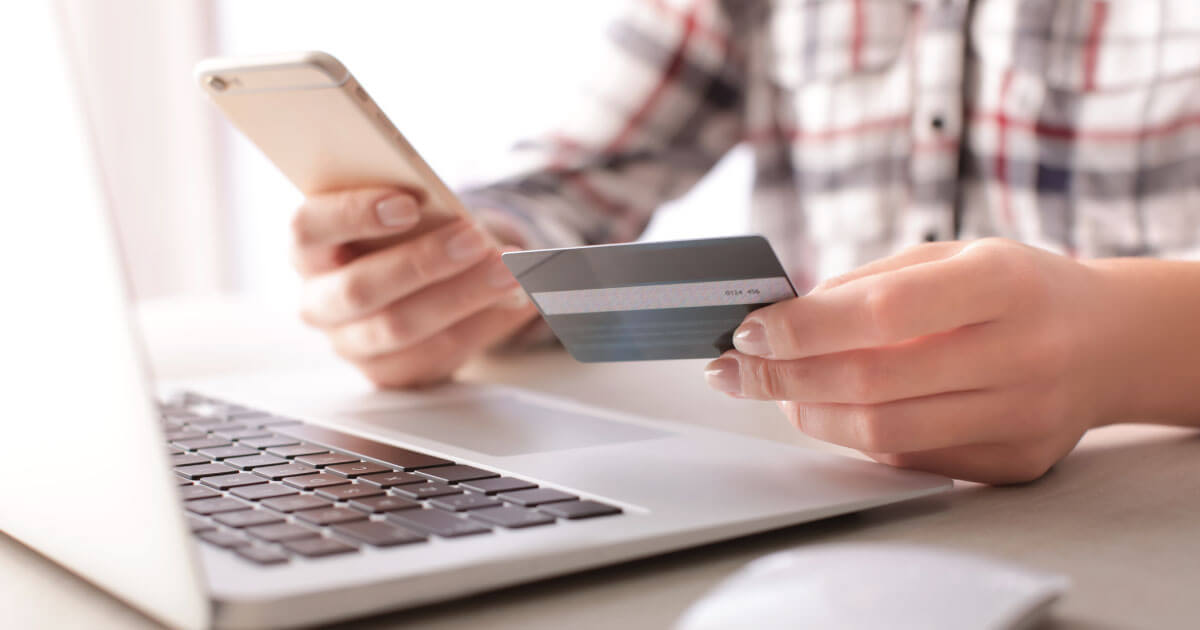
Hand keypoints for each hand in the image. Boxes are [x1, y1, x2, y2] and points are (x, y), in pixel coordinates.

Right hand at [291, 188, 537, 387]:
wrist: (413, 287)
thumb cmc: (403, 237)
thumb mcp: (405, 215)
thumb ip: (425, 208)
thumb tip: (472, 217)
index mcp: (308, 247)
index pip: (309, 227)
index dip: (353, 214)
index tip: (408, 204)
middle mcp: (318, 300)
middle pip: (360, 288)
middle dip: (423, 262)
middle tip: (476, 239)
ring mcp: (349, 343)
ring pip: (400, 326)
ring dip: (462, 296)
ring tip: (509, 271)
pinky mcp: (387, 372)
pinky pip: (433, 354)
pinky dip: (481, 324)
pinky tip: (515, 301)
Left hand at [704, 238, 1116, 483]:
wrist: (1110, 341)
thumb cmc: (1016, 288)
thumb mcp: (953, 256)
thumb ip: (870, 283)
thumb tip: (782, 320)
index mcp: (1003, 283)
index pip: (884, 312)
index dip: (805, 327)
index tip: (751, 330)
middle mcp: (1020, 353)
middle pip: (873, 383)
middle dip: (784, 378)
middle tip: (737, 371)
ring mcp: (1022, 417)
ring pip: (884, 434)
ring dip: (810, 415)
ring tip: (778, 393)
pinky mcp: (1013, 463)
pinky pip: (910, 458)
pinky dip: (858, 436)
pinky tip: (834, 412)